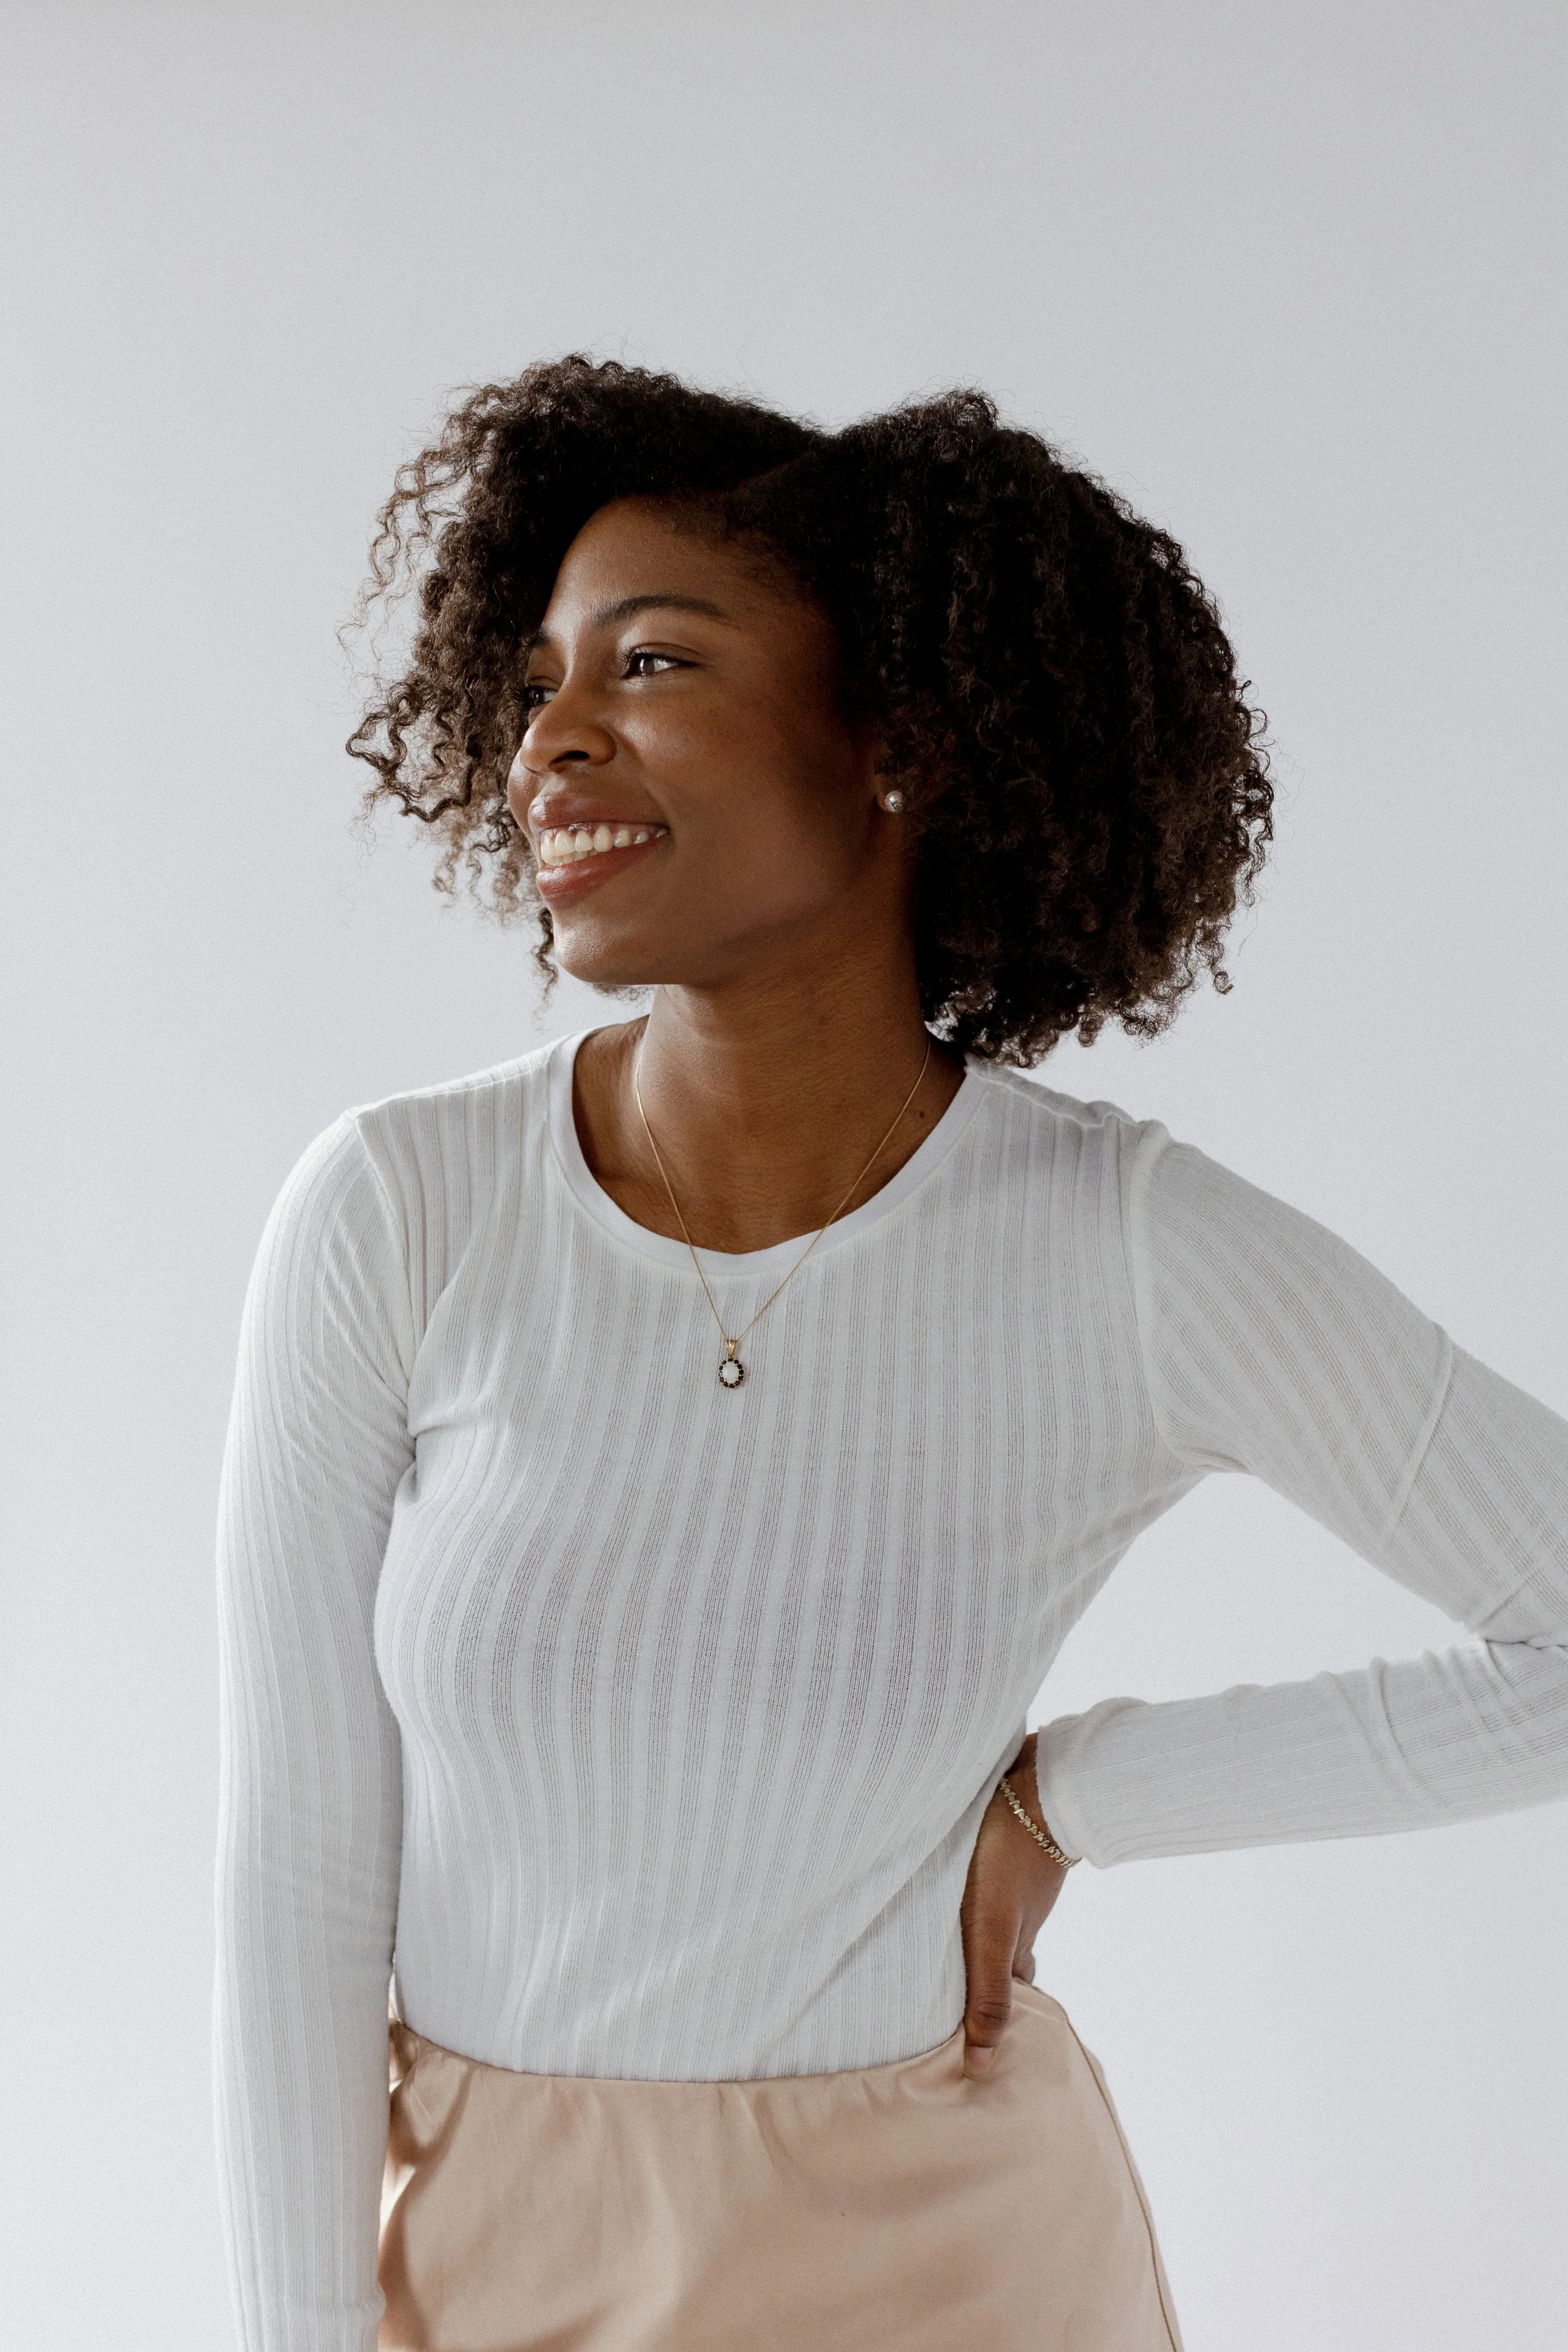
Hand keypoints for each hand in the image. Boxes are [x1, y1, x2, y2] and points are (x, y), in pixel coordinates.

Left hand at [958, 1731, 1070, 2079]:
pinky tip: (959, 1888)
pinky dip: (979, 1900)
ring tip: (949, 1949)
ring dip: (978, 1938)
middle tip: (963, 2001)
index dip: (995, 2018)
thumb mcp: (990, 1931)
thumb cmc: (1006, 1859)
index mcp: (1016, 1944)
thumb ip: (986, 1991)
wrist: (1041, 1783)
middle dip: (985, 1981)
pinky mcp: (1012, 1846)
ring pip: (998, 1921)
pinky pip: (994, 1886)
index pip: (1009, 1994)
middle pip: (1004, 1959)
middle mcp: (1022, 1917)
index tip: (979, 2041)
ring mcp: (1020, 1882)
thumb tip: (981, 2065)